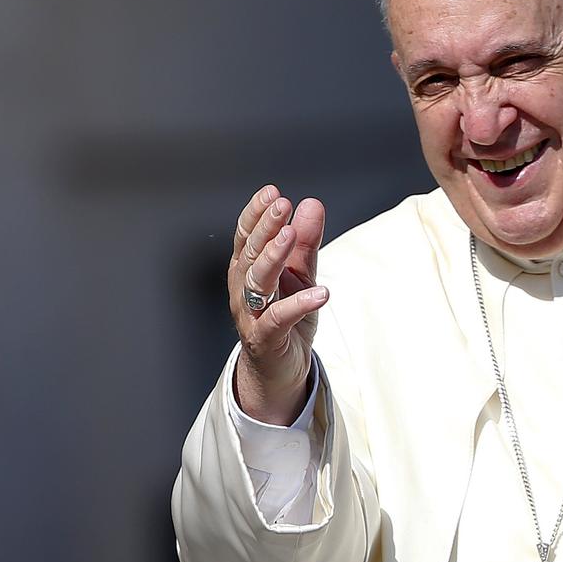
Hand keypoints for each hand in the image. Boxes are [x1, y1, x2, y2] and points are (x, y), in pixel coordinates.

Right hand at [228, 185, 327, 424]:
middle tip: (282, 205)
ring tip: (292, 236)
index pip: (246, 235)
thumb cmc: (286, 318)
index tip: (273, 192)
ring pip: (256, 281)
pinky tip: (320, 293)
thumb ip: (305, 242)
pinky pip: (279, 318)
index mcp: (246, 269)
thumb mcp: (299, 275)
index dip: (256, 213)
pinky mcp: (265, 338)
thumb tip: (312, 204)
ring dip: (274, 256)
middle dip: (265, 227)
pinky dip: (299, 304)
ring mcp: (250, 314)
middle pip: (249, 253)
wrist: (281, 369)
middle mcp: (242, 289)